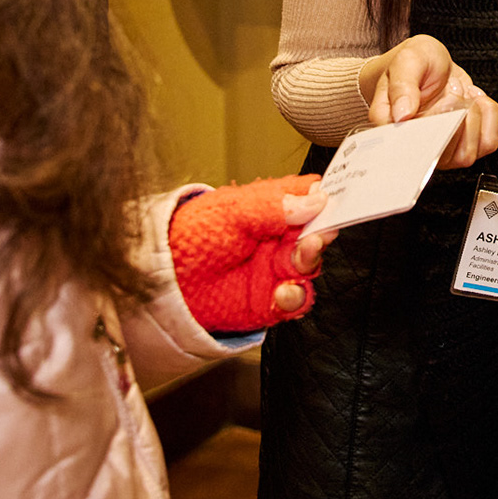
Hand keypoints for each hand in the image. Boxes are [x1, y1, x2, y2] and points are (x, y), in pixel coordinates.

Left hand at [167, 175, 337, 329]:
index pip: (311, 197)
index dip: (326, 198)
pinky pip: (297, 300)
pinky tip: (283, 292)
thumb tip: (315, 200)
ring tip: (295, 262)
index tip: (332, 202)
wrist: (164, 279)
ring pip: (310, 267)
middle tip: (315, 236)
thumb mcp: (232, 211)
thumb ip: (274, 206)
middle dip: (321, 234)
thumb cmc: (191, 236)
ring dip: (309, 264)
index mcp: (273, 207)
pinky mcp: (270, 300)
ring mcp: (276, 268)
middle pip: (318, 232)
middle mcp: (279, 237)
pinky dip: (295, 298)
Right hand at [360, 34, 497, 168]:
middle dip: (455, 113)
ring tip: (460, 92)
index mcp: (393, 129)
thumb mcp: (407, 60)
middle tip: (451, 86)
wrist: (432, 64)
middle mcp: (416, 146)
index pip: (414, 145)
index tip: (445, 97)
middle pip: (443, 153)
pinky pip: (487, 143)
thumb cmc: (415, 63)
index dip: (435, 122)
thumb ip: (402, 86)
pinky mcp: (465, 147)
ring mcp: (441, 151)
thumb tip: (401, 116)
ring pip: (466, 155)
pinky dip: (488, 116)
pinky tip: (473, 99)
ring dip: (471, 116)